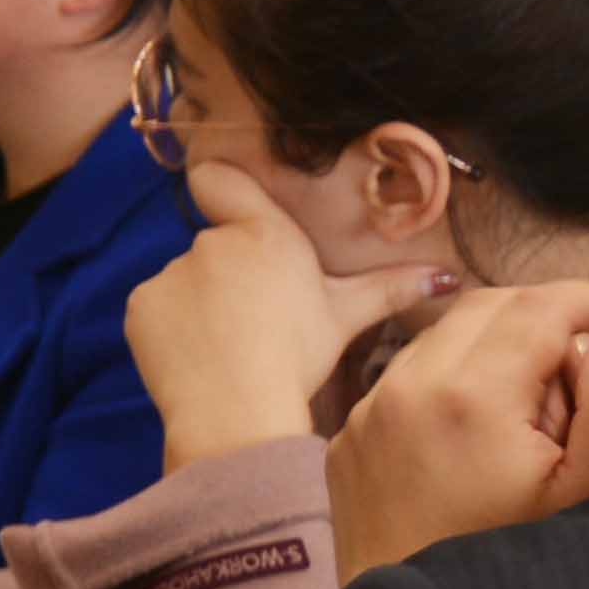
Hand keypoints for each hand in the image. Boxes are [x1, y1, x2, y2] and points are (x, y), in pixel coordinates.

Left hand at [128, 167, 449, 470]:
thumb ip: (393, 288)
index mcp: (265, 233)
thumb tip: (449, 276)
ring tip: (229, 344)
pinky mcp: (139, 304)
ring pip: (187, 281)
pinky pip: (157, 308)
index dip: (223, 187)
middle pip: (218, 248)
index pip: (221, 180)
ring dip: (202, 303)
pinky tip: (197, 355)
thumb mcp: (349, 318)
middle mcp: (211, 242)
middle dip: (233, 275)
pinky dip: (172, 326)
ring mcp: (169, 272)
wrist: (237, 408)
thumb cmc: (299, 358)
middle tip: (256, 320)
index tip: (230, 207)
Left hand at [328, 279, 588, 581]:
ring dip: (496, 344)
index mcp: (468, 396)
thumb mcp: (584, 493)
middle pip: (485, 309)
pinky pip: (404, 380)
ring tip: (542, 397)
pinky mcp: (347, 439)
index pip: (537, 308)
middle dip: (545, 314)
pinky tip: (486, 427)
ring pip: (440, 339)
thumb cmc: (505, 566)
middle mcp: (404, 390)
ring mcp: (366, 413)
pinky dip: (451, 378)